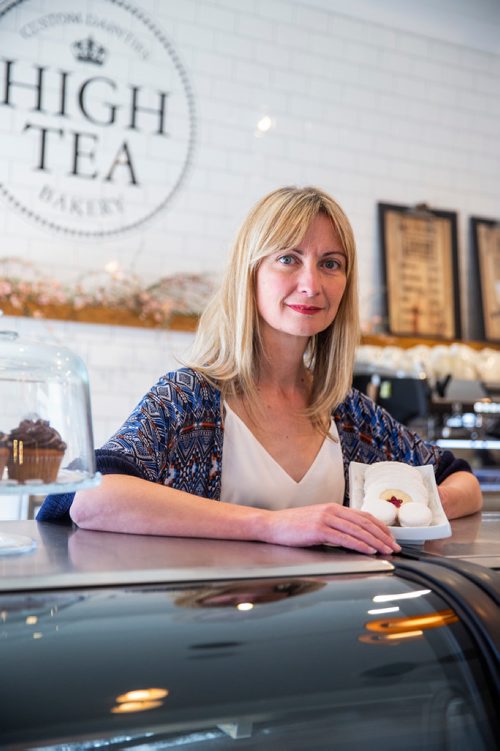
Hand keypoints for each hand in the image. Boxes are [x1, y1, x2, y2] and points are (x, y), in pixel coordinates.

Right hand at [263, 503, 400, 554]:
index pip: (363, 516)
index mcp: (333, 507)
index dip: (380, 527)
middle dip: (383, 535)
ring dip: (375, 541)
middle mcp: (332, 510)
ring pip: (357, 530)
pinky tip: (369, 551)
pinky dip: (359, 545)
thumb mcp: (317, 521)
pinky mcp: (318, 530)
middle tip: (395, 547)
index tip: (390, 538)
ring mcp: (325, 519)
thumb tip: (353, 537)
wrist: (272, 525)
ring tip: (387, 551)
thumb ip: (334, 525)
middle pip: (364, 522)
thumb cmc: (292, 526)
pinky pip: (344, 538)